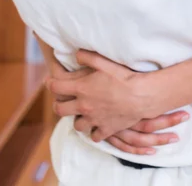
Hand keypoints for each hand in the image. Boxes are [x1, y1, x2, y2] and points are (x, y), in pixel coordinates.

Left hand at [47, 49, 188, 146]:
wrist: (141, 95)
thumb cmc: (123, 77)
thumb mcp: (104, 61)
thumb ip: (87, 57)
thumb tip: (76, 55)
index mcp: (81, 89)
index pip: (55, 87)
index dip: (50, 83)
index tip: (50, 82)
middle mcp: (83, 106)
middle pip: (59, 110)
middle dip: (58, 104)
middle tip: (62, 100)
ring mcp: (94, 119)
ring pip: (76, 125)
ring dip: (77, 119)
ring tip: (82, 113)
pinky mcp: (105, 129)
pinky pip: (94, 136)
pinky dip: (94, 131)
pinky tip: (98, 124)